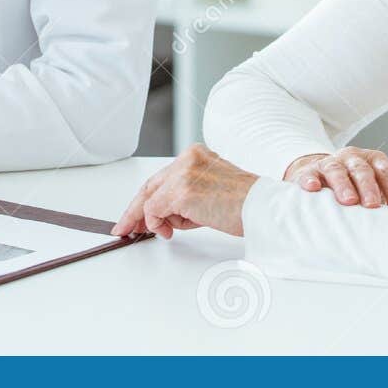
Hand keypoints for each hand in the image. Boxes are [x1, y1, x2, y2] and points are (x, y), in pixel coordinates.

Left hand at [111, 144, 258, 239]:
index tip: (137, 214)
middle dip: (134, 211)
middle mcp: (187, 159)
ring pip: (151, 199)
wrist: (263, 208)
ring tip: (170, 231)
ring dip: (155, 220)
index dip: (146, 198)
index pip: (162, 178)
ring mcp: (184, 173)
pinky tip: (170, 231)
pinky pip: (154, 210)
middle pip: (150, 185)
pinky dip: (156, 223)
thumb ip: (184, 199)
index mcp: (195, 155)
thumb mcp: (209, 194)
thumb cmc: (244, 206)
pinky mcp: (182, 191)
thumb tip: (162, 217)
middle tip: (125, 227)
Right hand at [283, 146, 387, 208]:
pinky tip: (314, 188)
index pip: (387, 173)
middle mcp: (352, 158)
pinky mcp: (309, 171)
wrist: (318, 174)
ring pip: (337, 170)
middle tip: (372, 205)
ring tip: (348, 201)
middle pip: (362, 170)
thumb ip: (384, 200)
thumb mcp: (370, 189)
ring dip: (343, 185)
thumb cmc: (351, 186)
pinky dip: (311, 180)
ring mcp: (330, 162)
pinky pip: (309, 173)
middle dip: (369, 187)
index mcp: (372, 161)